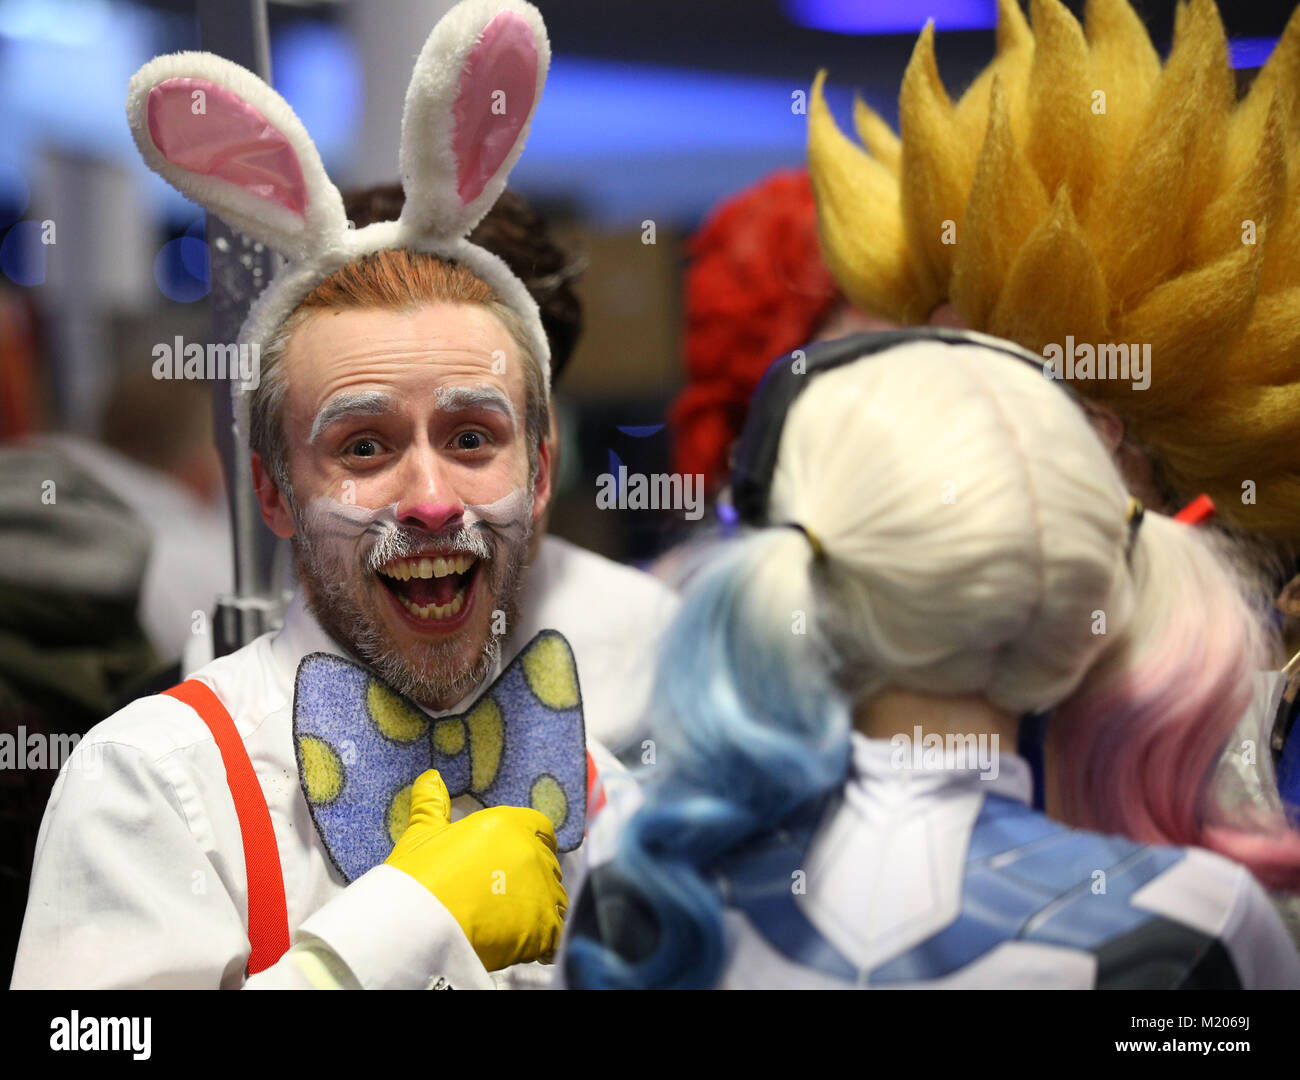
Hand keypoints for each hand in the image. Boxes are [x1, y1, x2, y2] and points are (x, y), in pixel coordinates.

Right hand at [385, 769, 566, 970]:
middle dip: (532, 880)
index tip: (518, 859)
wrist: (418, 926)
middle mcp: (533, 853)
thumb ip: (432, 805)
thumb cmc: (418, 877)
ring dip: (540, 910)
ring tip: (512, 924)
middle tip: (505, 897)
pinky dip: (545, 941)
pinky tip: (526, 946)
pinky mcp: (545, 929)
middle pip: (547, 865)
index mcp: (508, 825)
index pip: (540, 828)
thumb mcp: (422, 836)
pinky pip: (556, 934)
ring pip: (555, 900)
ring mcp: (542, 891)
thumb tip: (430, 778)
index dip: (532, 842)